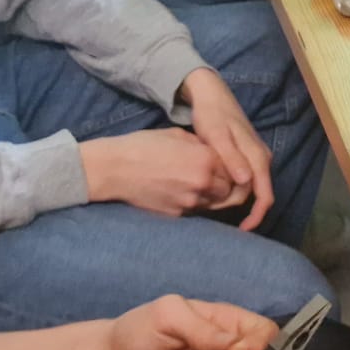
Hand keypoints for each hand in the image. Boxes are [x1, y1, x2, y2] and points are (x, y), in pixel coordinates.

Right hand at [79, 128, 239, 215]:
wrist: (115, 169)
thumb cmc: (143, 146)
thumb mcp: (177, 135)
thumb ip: (201, 145)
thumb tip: (214, 152)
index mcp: (206, 159)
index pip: (234, 169)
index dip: (230, 167)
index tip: (223, 165)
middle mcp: (203, 182)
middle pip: (229, 190)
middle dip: (225, 184)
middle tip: (214, 177)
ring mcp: (190, 201)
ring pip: (215, 204)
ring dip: (212, 196)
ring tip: (198, 185)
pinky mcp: (177, 214)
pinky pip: (196, 211)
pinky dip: (195, 203)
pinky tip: (183, 192)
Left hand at [180, 68, 273, 230]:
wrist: (211, 95)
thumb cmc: (212, 115)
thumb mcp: (217, 136)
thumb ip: (231, 158)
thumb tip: (246, 181)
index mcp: (258, 157)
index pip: (265, 195)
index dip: (256, 216)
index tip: (243, 230)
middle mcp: (262, 159)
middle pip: (257, 194)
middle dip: (241, 209)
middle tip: (212, 211)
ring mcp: (256, 157)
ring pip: (251, 187)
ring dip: (234, 198)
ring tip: (211, 202)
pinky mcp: (247, 156)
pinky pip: (246, 179)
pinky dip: (232, 188)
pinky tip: (216, 189)